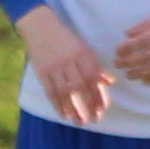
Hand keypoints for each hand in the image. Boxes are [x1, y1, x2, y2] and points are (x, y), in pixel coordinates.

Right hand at [16, 6, 114, 125]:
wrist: (39, 26)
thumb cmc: (65, 39)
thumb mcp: (83, 48)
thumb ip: (95, 66)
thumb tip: (109, 82)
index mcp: (82, 54)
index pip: (94, 78)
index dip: (99, 95)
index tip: (103, 108)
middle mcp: (69, 61)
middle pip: (81, 87)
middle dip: (89, 106)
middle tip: (94, 119)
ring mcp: (54, 67)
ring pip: (65, 93)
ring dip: (74, 110)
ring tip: (80, 122)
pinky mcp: (42, 72)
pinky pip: (51, 92)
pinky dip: (58, 105)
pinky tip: (64, 115)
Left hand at [113, 0, 149, 86]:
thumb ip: (146, 24)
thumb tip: (127, 34)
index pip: (143, 41)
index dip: (127, 48)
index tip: (117, 51)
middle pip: (147, 57)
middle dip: (129, 63)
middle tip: (118, 64)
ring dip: (140, 74)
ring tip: (128, 75)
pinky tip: (145, 81)